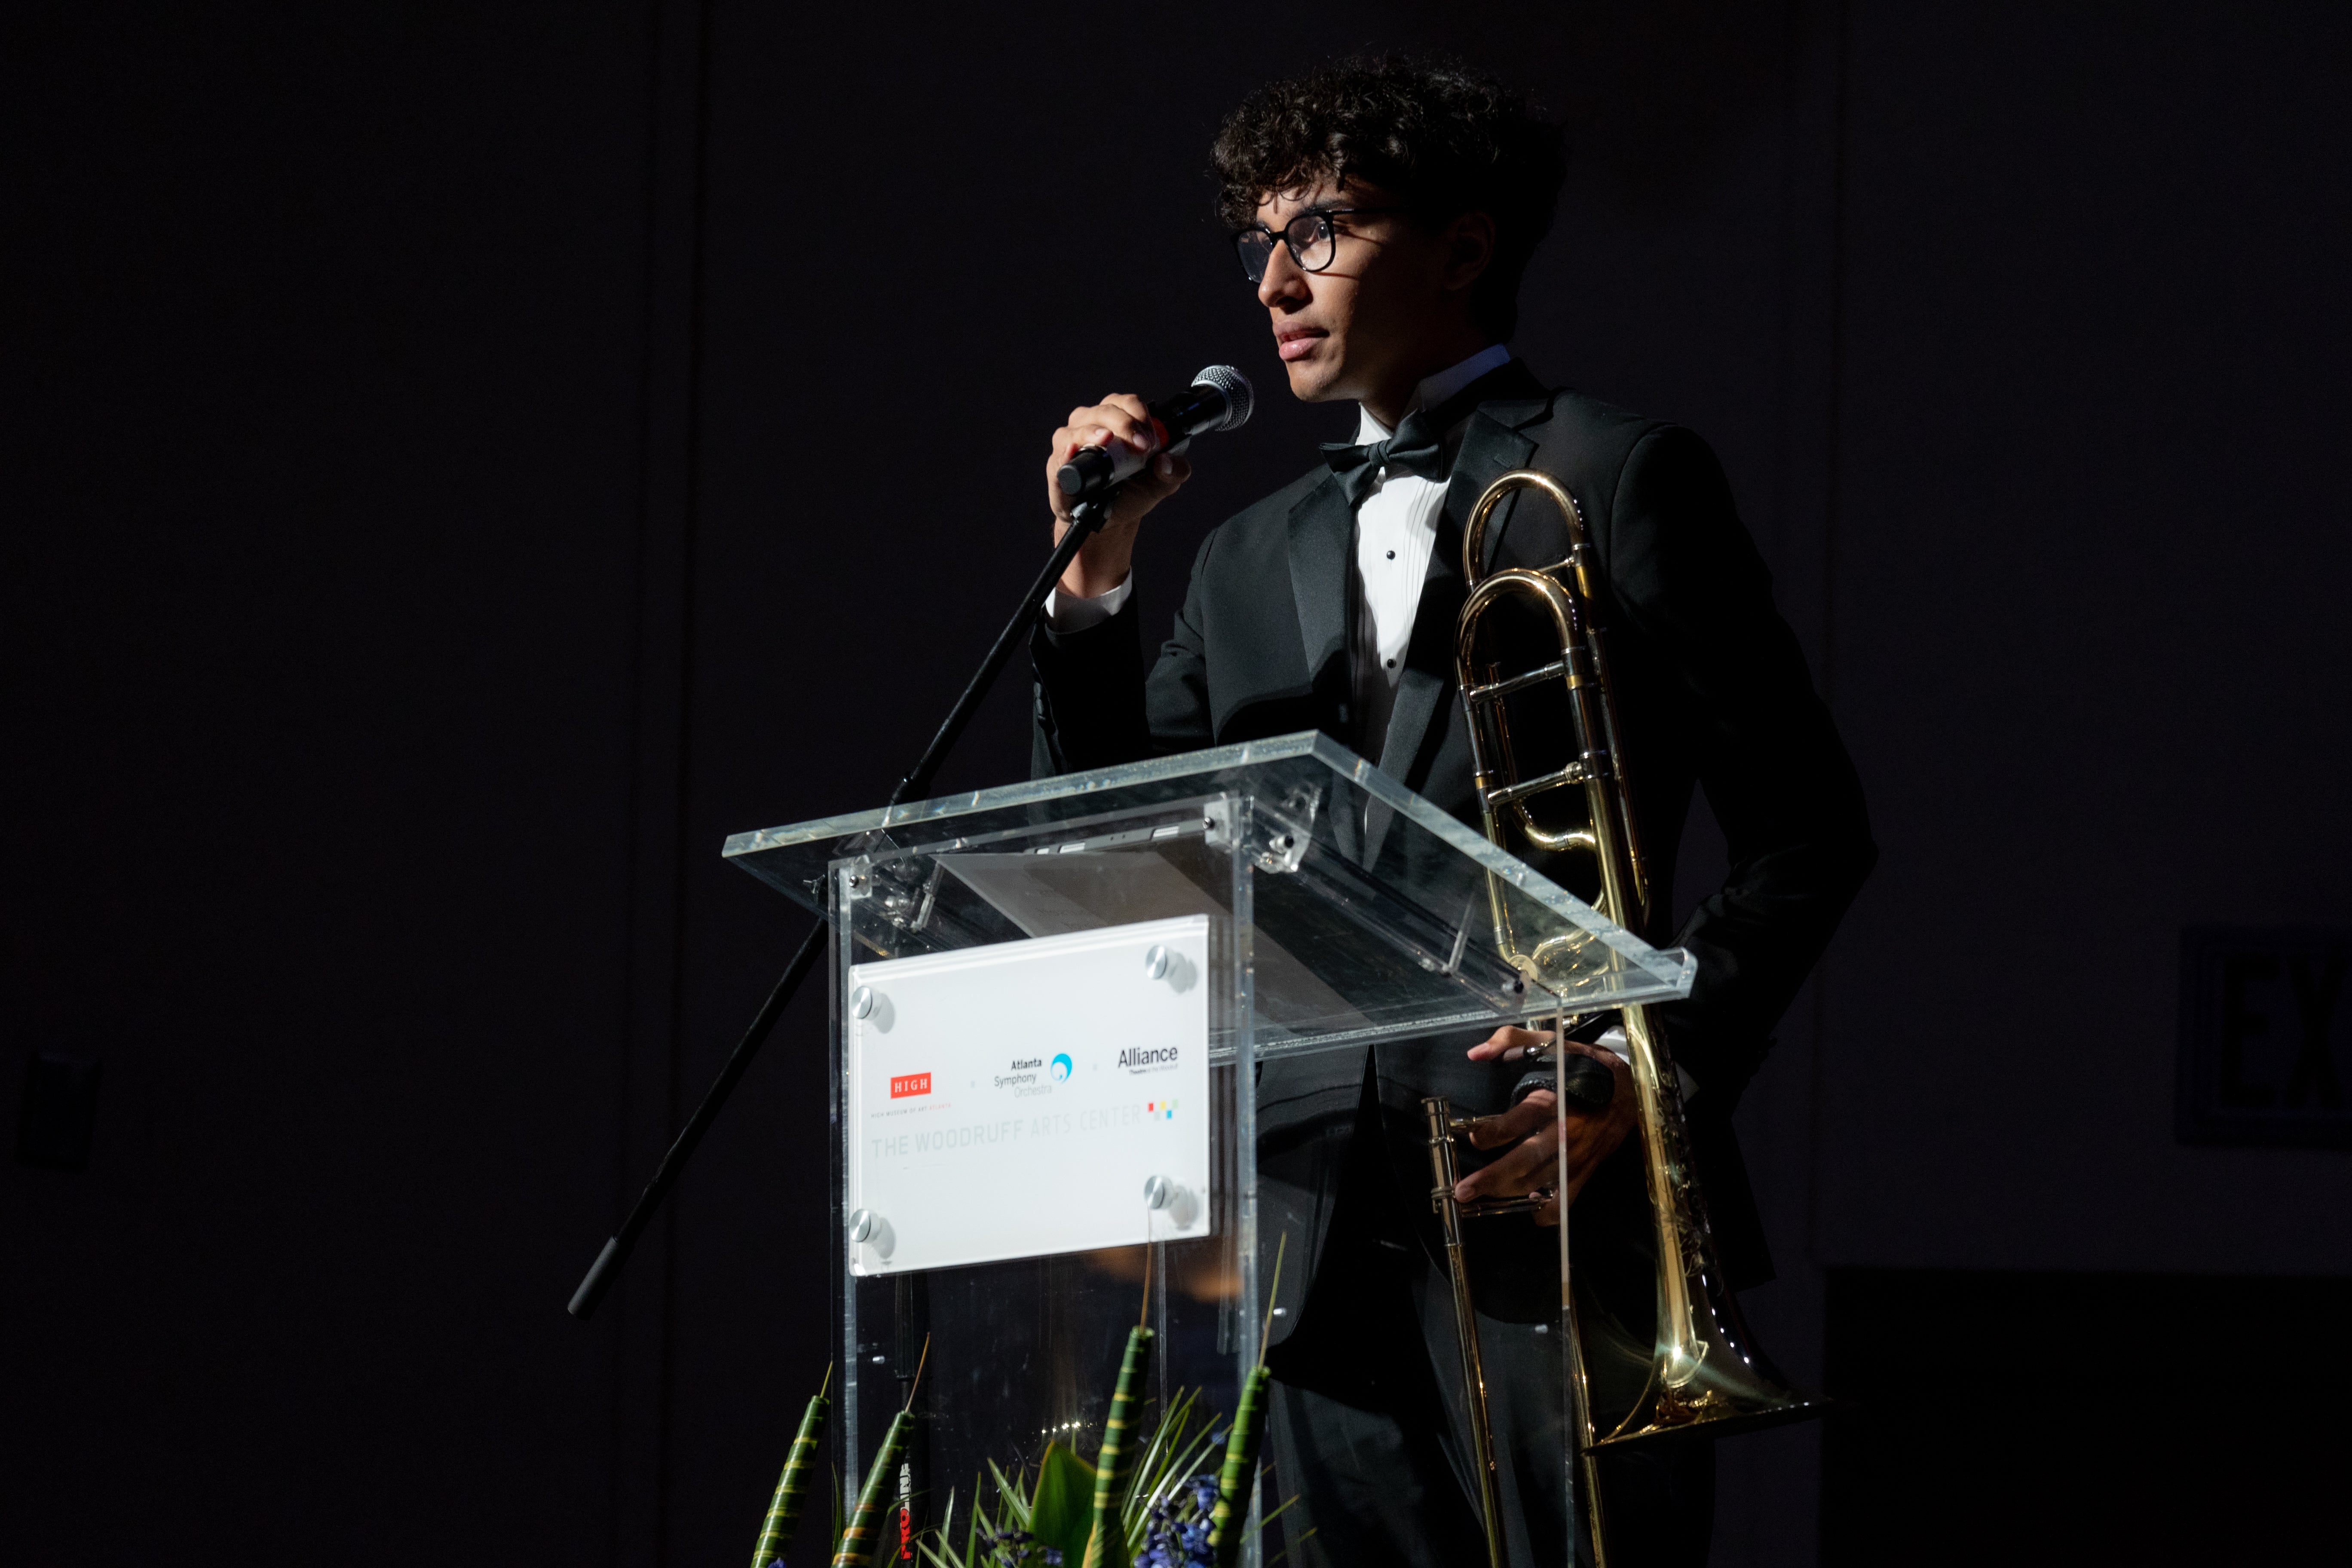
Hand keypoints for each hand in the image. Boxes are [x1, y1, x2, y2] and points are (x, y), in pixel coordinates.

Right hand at [1046, 395, 1192, 599]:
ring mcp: (1072, 442)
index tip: (1150, 441)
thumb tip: (1166, 461)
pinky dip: (1067, 451)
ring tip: (1107, 439)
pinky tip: (1074, 450)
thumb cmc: (1132, 492)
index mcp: (1118, 420)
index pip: (1127, 404)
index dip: (1140, 416)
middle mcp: (1092, 424)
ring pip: (1079, 426)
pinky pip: (1061, 452)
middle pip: (1105, 410)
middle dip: (1125, 424)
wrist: (1110, 522)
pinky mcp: (1058, 464)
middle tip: (1141, 445)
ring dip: (1094, 431)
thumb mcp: (1161, 483)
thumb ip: (1175, 471)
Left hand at [1452, 1027, 1637, 1225]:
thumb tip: (1476, 1053)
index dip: (1491, 1133)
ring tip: (1481, 1203)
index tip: (1474, 1137)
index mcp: (1553, 1100)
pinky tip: (1530, 1210)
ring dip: (1509, 1195)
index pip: (1516, 1121)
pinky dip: (1548, 1210)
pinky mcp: (1587, 1169)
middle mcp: (1565, 1132)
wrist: (1630, 1089)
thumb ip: (1510, 1040)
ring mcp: (1577, 1155)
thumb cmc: (1584, 1067)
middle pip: (1525, 1160)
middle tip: (1463, 1191)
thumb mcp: (1551, 1043)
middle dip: (1492, 1178)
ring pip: (1541, 1181)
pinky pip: (1567, 1198)